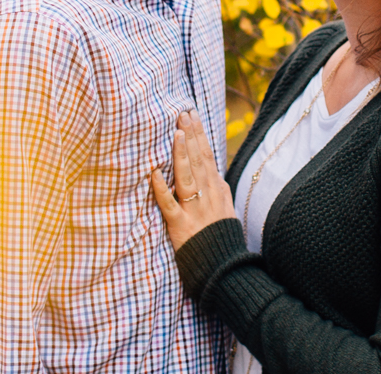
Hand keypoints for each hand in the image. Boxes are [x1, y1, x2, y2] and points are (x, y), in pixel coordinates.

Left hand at [148, 110, 237, 250]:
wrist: (223, 267)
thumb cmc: (222, 238)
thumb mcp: (226, 209)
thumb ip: (219, 190)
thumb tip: (214, 173)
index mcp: (216, 189)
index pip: (207, 156)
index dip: (199, 135)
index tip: (192, 115)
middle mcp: (207, 195)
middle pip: (198, 160)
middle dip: (191, 136)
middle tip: (183, 113)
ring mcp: (194, 209)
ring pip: (187, 177)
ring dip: (181, 154)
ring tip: (177, 133)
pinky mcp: (181, 226)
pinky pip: (169, 205)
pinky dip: (162, 189)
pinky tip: (154, 173)